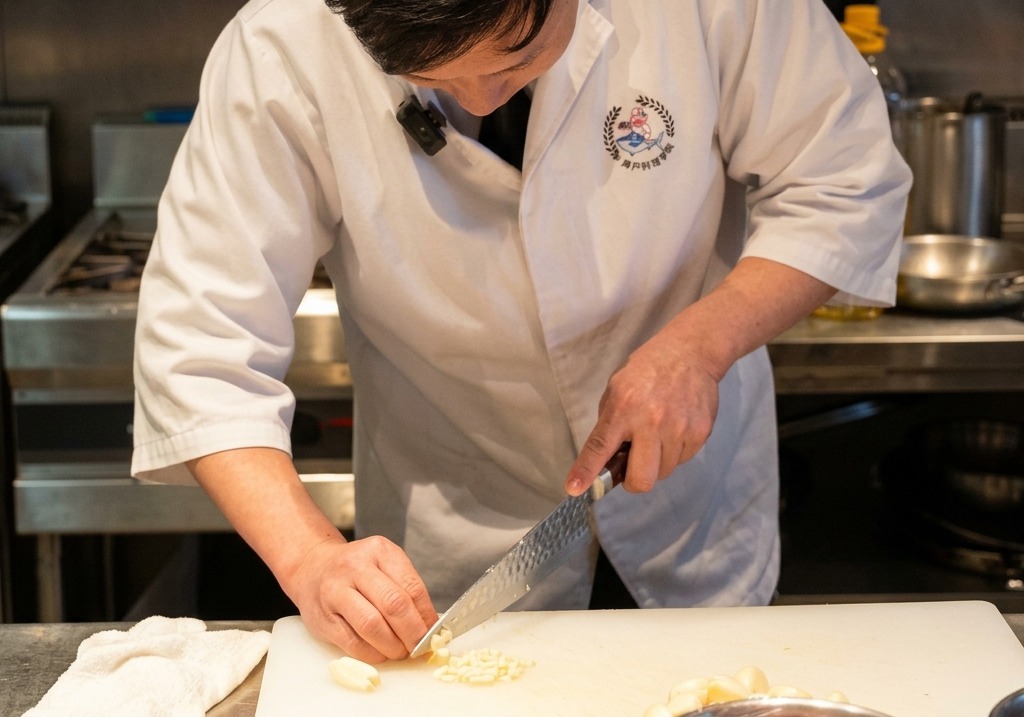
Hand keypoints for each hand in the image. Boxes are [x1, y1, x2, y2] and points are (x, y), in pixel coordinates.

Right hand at [286, 534, 437, 662]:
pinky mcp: (322, 618)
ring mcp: (335, 592)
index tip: (434, 631)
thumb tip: (431, 624)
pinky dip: (373, 654)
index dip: (426, 615)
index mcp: (379, 551)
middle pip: (393, 605)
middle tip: (421, 646)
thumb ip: (406, 588)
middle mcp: (355, 567)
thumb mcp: (384, 563)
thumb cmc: (356, 569)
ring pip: (372, 626)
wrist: (312, 567)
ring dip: (393, 646)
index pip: (411, 587)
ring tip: (402, 652)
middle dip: (413, 633)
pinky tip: (381, 653)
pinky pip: (353, 643)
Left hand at [564, 329, 719, 495]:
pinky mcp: (700, 432)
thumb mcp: (617, 390)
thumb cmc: (647, 372)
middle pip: (641, 479)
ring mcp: (679, 428)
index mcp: (623, 409)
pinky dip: (675, 451)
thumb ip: (610, 425)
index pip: (599, 447)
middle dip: (634, 480)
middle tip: (632, 465)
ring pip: (664, 472)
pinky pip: (683, 460)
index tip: (576, 489)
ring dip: (657, 462)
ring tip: (657, 433)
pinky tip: (674, 427)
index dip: (586, 472)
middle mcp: (651, 421)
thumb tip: (606, 462)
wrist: (689, 353)